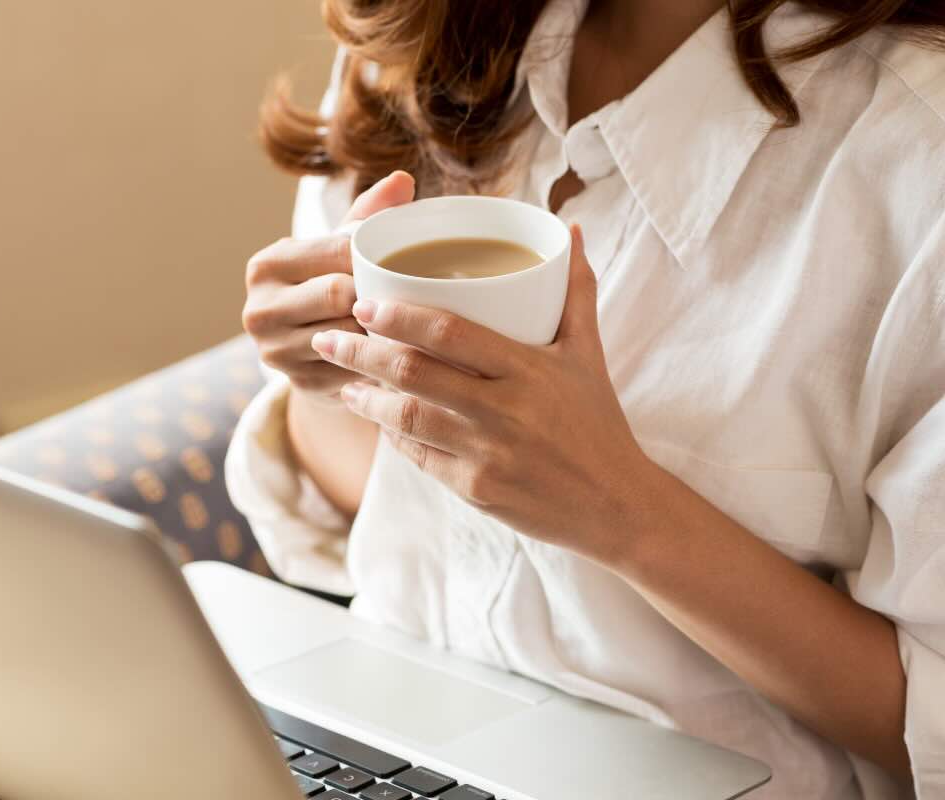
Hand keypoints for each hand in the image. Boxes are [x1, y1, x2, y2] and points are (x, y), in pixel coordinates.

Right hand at [241, 171, 415, 405]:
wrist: (312, 355)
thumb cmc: (331, 286)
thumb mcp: (340, 249)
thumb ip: (368, 214)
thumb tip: (403, 181)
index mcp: (267, 265)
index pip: (334, 251)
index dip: (374, 255)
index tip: (404, 258)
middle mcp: (259, 309)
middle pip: (338, 294)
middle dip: (375, 294)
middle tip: (410, 292)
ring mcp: (275, 352)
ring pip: (348, 334)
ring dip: (380, 330)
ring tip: (406, 321)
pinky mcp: (299, 385)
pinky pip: (354, 368)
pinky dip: (377, 360)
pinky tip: (395, 352)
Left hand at [310, 225, 657, 562]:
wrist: (616, 504)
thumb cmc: (598, 422)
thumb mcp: (589, 353)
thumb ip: (576, 291)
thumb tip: (568, 230)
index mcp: (528, 369)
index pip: (449, 332)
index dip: (399, 316)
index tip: (364, 303)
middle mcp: (503, 410)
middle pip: (413, 373)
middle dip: (360, 352)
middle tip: (328, 336)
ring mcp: (485, 453)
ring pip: (405, 418)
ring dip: (364, 398)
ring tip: (341, 380)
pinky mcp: (474, 490)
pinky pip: (418, 457)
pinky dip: (391, 436)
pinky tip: (376, 420)